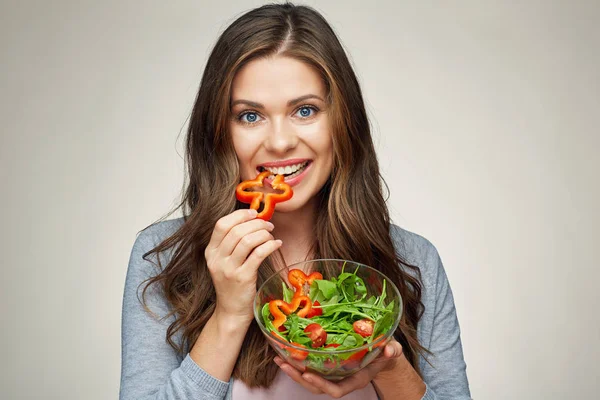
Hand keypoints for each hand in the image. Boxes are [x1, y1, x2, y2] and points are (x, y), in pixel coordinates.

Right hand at [205, 208, 281, 322]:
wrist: (231, 311)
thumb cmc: (232, 283)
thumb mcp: (224, 262)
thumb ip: (232, 243)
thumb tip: (253, 219)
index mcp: (210, 252)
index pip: (221, 224)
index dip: (239, 215)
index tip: (253, 213)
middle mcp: (217, 259)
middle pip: (237, 230)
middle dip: (256, 223)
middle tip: (268, 225)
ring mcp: (229, 269)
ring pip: (248, 240)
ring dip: (264, 233)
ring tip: (272, 235)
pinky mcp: (243, 278)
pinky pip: (259, 254)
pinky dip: (270, 245)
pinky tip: (277, 244)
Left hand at [274, 339, 403, 397]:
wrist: (382, 354)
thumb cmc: (386, 352)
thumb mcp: (392, 350)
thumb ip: (392, 351)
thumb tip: (390, 349)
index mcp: (355, 379)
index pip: (336, 389)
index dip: (321, 384)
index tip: (307, 373)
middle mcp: (342, 380)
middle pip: (317, 386)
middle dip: (299, 377)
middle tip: (284, 364)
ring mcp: (334, 375)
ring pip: (311, 380)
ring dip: (294, 371)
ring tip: (279, 359)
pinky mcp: (328, 368)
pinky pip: (311, 369)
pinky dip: (297, 364)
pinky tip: (286, 354)